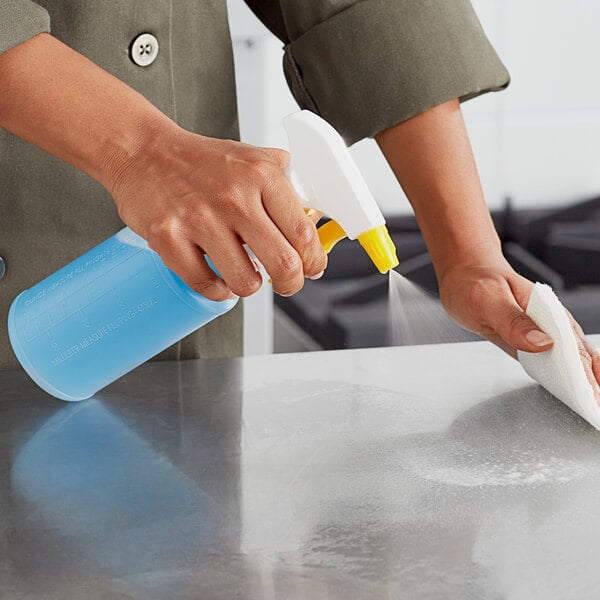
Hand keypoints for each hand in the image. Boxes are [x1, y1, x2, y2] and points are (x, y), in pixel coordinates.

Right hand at [109, 122, 326, 300]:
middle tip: (287, 282)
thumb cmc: (199, 161)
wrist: (142, 152)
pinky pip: (206, 284)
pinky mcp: (168, 239)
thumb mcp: (251, 158)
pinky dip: (218, 290)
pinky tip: (220, 279)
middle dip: (292, 283)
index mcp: (260, 176)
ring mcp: (199, 220)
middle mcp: (233, 197)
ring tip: (247, 275)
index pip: (303, 233)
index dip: (314, 261)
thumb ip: (285, 183)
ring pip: (246, 282)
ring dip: (251, 286)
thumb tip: (313, 215)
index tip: (312, 268)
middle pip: (284, 264)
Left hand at [438, 255, 599, 395]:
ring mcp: (544, 336)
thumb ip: (512, 321)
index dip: (587, 375)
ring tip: (592, 410)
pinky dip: (564, 382)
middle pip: (582, 360)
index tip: (594, 397)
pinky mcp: (531, 344)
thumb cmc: (476, 282)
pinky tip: (571, 397)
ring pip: (572, 364)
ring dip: (584, 386)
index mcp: (549, 312)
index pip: (575, 349)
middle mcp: (552, 325)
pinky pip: (552, 365)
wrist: (465, 275)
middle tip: (597, 411)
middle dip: (594, 386)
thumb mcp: (487, 299)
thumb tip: (542, 343)